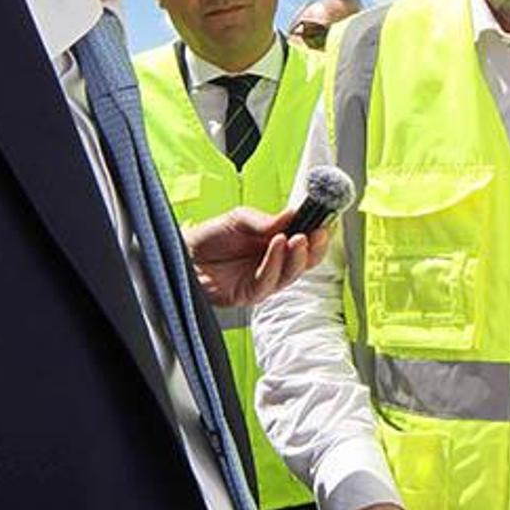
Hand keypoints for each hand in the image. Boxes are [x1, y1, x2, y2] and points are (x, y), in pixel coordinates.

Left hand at [185, 204, 331, 306]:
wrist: (182, 254)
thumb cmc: (210, 237)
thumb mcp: (240, 219)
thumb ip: (265, 220)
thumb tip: (292, 215)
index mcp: (277, 246)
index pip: (306, 244)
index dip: (319, 235)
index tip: (327, 221)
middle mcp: (274, 265)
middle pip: (306, 263)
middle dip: (315, 249)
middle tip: (318, 232)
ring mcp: (263, 281)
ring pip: (291, 275)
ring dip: (298, 256)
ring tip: (298, 237)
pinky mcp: (249, 294)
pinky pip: (268, 281)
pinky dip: (275, 262)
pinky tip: (277, 244)